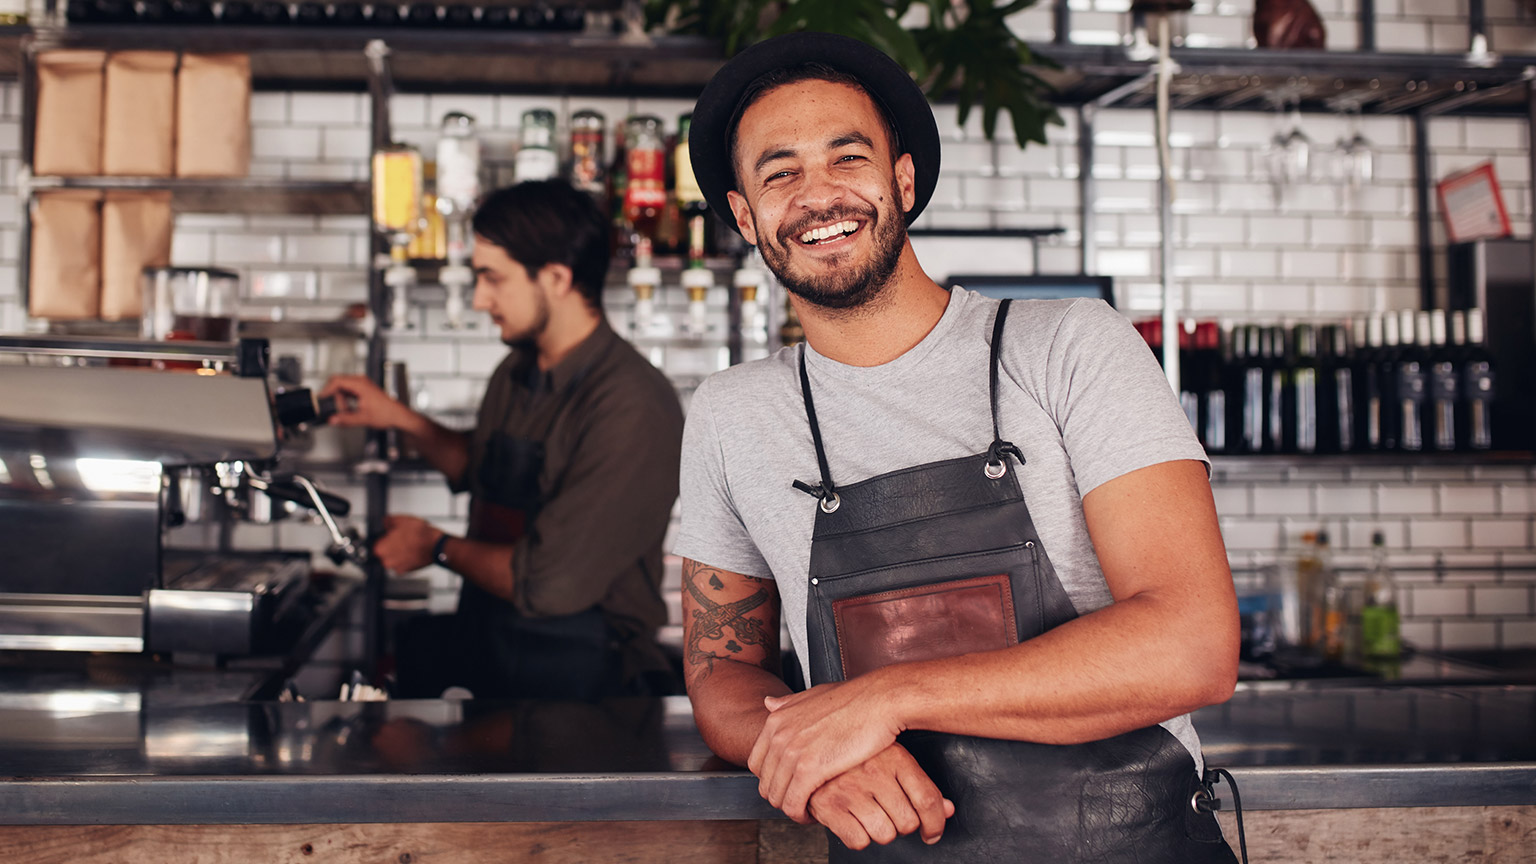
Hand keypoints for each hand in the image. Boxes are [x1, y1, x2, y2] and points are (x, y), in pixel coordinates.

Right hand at [320, 374, 411, 429]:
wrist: (397, 415)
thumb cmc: (386, 413)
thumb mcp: (363, 419)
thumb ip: (345, 420)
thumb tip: (332, 420)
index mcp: (360, 384)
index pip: (337, 381)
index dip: (327, 389)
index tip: (321, 399)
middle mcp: (361, 381)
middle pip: (338, 384)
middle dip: (335, 398)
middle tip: (338, 411)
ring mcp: (362, 384)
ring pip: (342, 389)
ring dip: (341, 401)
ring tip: (347, 413)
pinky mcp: (362, 389)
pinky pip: (348, 392)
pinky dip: (345, 401)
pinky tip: (349, 410)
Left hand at [373, 515, 440, 572]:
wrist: (436, 545)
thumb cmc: (420, 535)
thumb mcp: (401, 520)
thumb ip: (387, 521)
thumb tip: (385, 522)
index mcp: (381, 549)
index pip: (375, 543)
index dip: (384, 537)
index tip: (389, 534)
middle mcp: (386, 561)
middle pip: (384, 552)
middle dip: (391, 545)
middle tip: (401, 538)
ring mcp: (397, 568)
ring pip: (393, 558)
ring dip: (398, 552)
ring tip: (409, 543)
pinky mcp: (407, 571)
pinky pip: (402, 563)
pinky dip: (406, 558)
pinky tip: (413, 550)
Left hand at [748, 677, 903, 821]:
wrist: (880, 701)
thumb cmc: (855, 699)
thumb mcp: (814, 696)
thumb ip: (789, 704)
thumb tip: (768, 703)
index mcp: (777, 720)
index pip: (756, 762)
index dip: (772, 779)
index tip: (789, 785)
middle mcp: (779, 735)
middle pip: (765, 782)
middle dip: (781, 796)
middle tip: (801, 802)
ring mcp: (792, 752)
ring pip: (777, 797)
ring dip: (792, 809)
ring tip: (809, 811)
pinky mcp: (809, 769)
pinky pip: (793, 804)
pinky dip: (801, 815)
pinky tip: (815, 815)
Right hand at [808, 744, 954, 849]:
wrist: (811, 748)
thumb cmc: (858, 757)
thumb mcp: (894, 760)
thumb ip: (921, 787)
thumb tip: (948, 811)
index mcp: (895, 757)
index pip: (927, 800)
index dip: (936, 823)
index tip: (932, 832)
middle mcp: (874, 772)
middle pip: (908, 822)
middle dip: (902, 825)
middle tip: (890, 814)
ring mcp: (850, 789)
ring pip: (885, 834)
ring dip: (881, 832)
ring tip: (871, 816)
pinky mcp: (829, 805)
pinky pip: (858, 841)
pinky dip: (858, 837)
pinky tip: (853, 820)